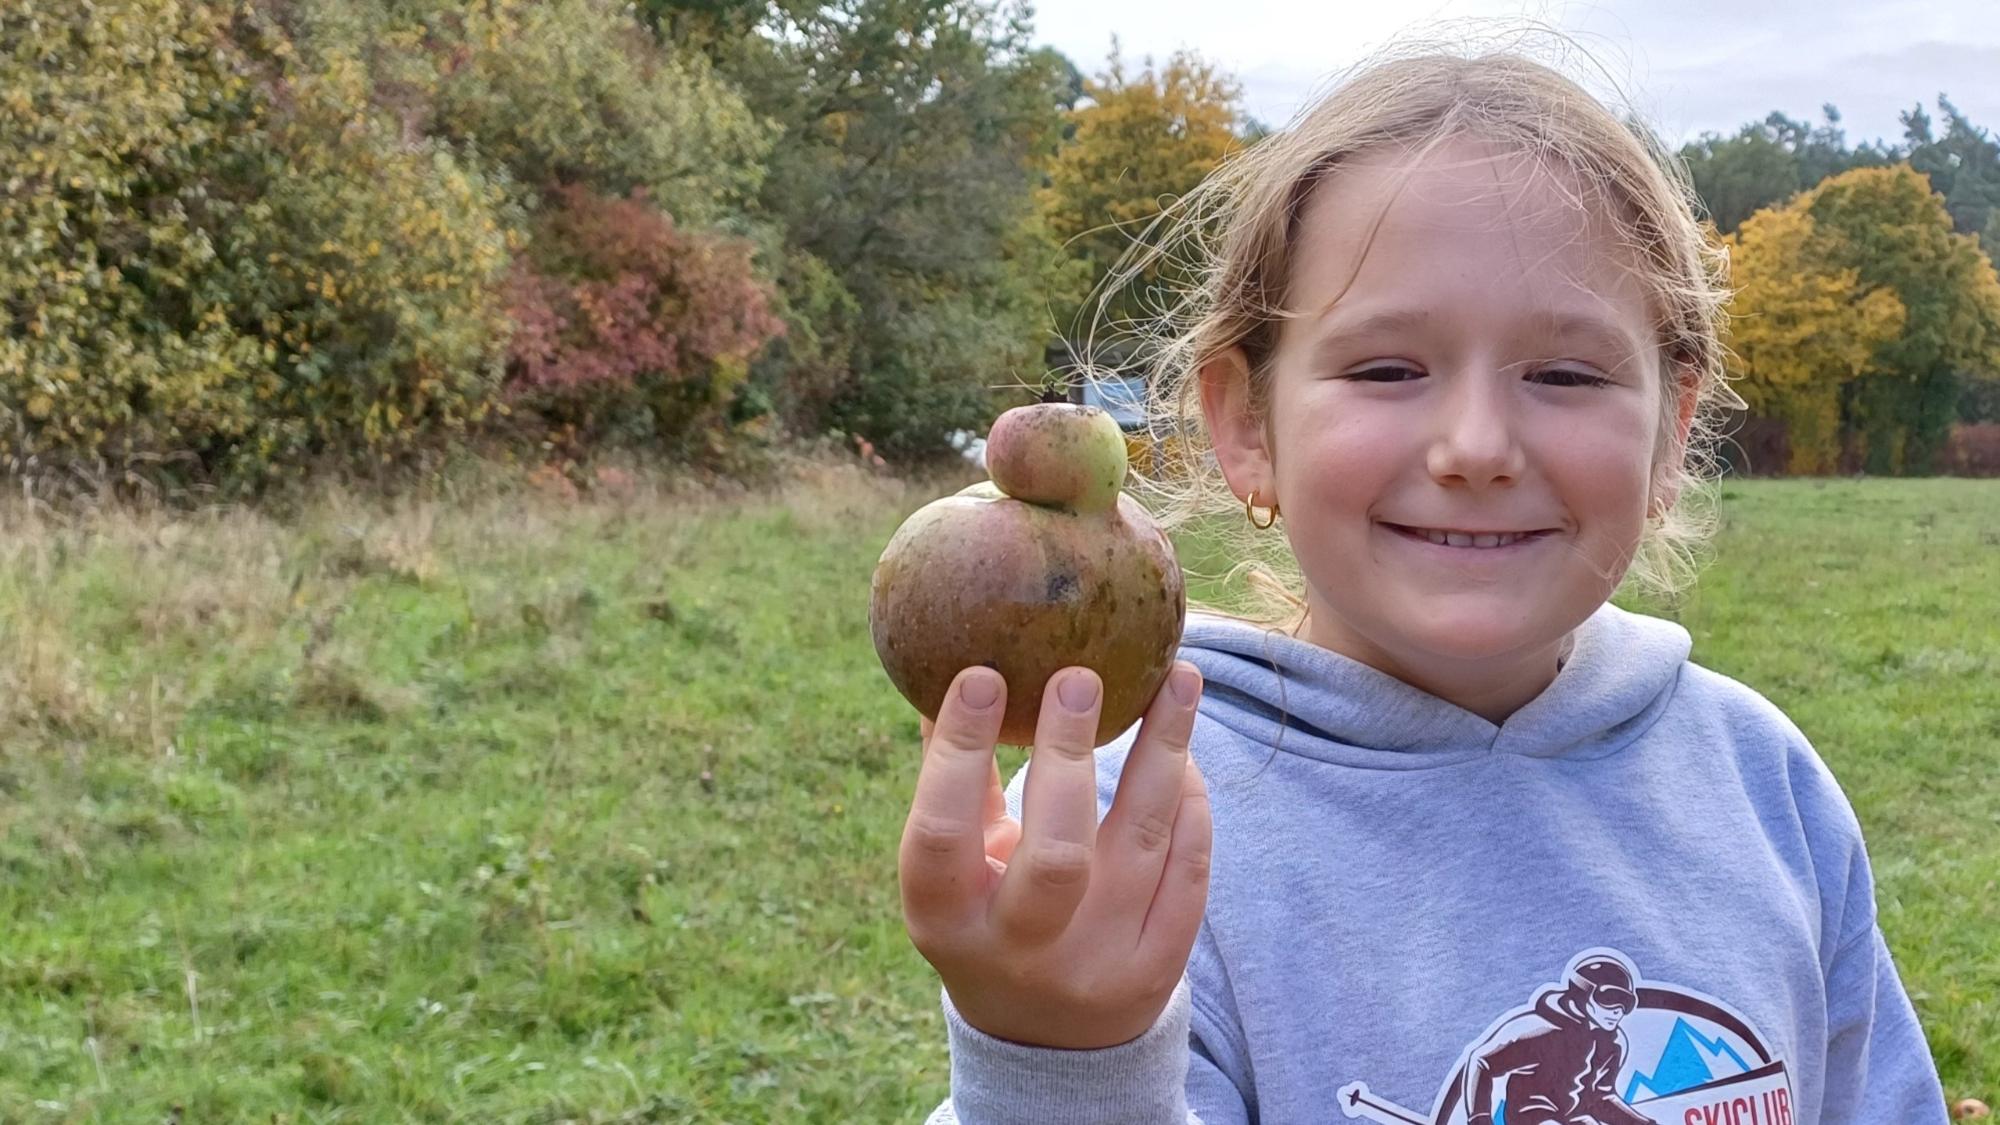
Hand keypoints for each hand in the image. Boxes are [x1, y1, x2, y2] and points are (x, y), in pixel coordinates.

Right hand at [899, 661, 1210, 1049]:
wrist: (1046, 1045)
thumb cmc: (986, 919)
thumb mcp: (952, 872)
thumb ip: (955, 783)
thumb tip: (952, 666)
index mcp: (947, 920)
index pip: (942, 833)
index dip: (958, 753)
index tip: (984, 674)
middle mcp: (1021, 950)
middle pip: (1055, 854)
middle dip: (1069, 757)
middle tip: (1080, 676)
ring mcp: (1097, 965)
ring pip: (1143, 844)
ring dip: (1163, 751)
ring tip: (1177, 679)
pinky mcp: (1157, 970)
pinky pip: (1188, 873)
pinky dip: (1191, 806)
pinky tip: (1186, 754)